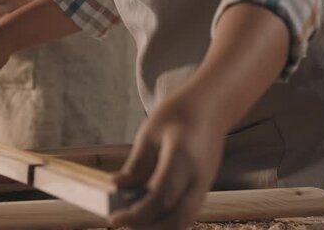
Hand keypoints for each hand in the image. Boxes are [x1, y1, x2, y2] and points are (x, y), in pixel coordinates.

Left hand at [110, 92, 224, 228]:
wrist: (211, 106)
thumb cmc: (177, 114)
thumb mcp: (149, 133)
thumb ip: (135, 164)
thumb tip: (115, 187)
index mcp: (182, 158)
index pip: (160, 198)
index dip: (136, 214)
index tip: (112, 219)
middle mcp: (199, 177)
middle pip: (177, 219)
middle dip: (147, 227)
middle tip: (121, 221)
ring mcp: (205, 184)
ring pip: (185, 220)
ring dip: (158, 226)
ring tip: (131, 219)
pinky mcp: (204, 187)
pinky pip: (187, 212)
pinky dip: (166, 219)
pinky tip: (145, 212)